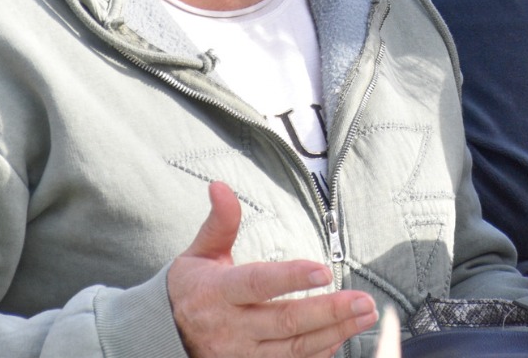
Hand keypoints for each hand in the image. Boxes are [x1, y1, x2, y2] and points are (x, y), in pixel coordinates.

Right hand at [169, 181, 378, 357]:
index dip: (291, 279)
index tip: (324, 271)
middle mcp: (230, 328)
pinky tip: (342, 337)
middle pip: (285, 322)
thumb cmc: (191, 288)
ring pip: (294, 348)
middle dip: (329, 312)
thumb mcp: (200, 253)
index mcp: (218, 292)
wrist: (164, 335)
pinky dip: (319, 353)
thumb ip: (220, 222)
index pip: (258, 284)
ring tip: (364, 315)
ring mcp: (240, 355)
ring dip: (334, 332)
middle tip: (363, 300)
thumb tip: (221, 185)